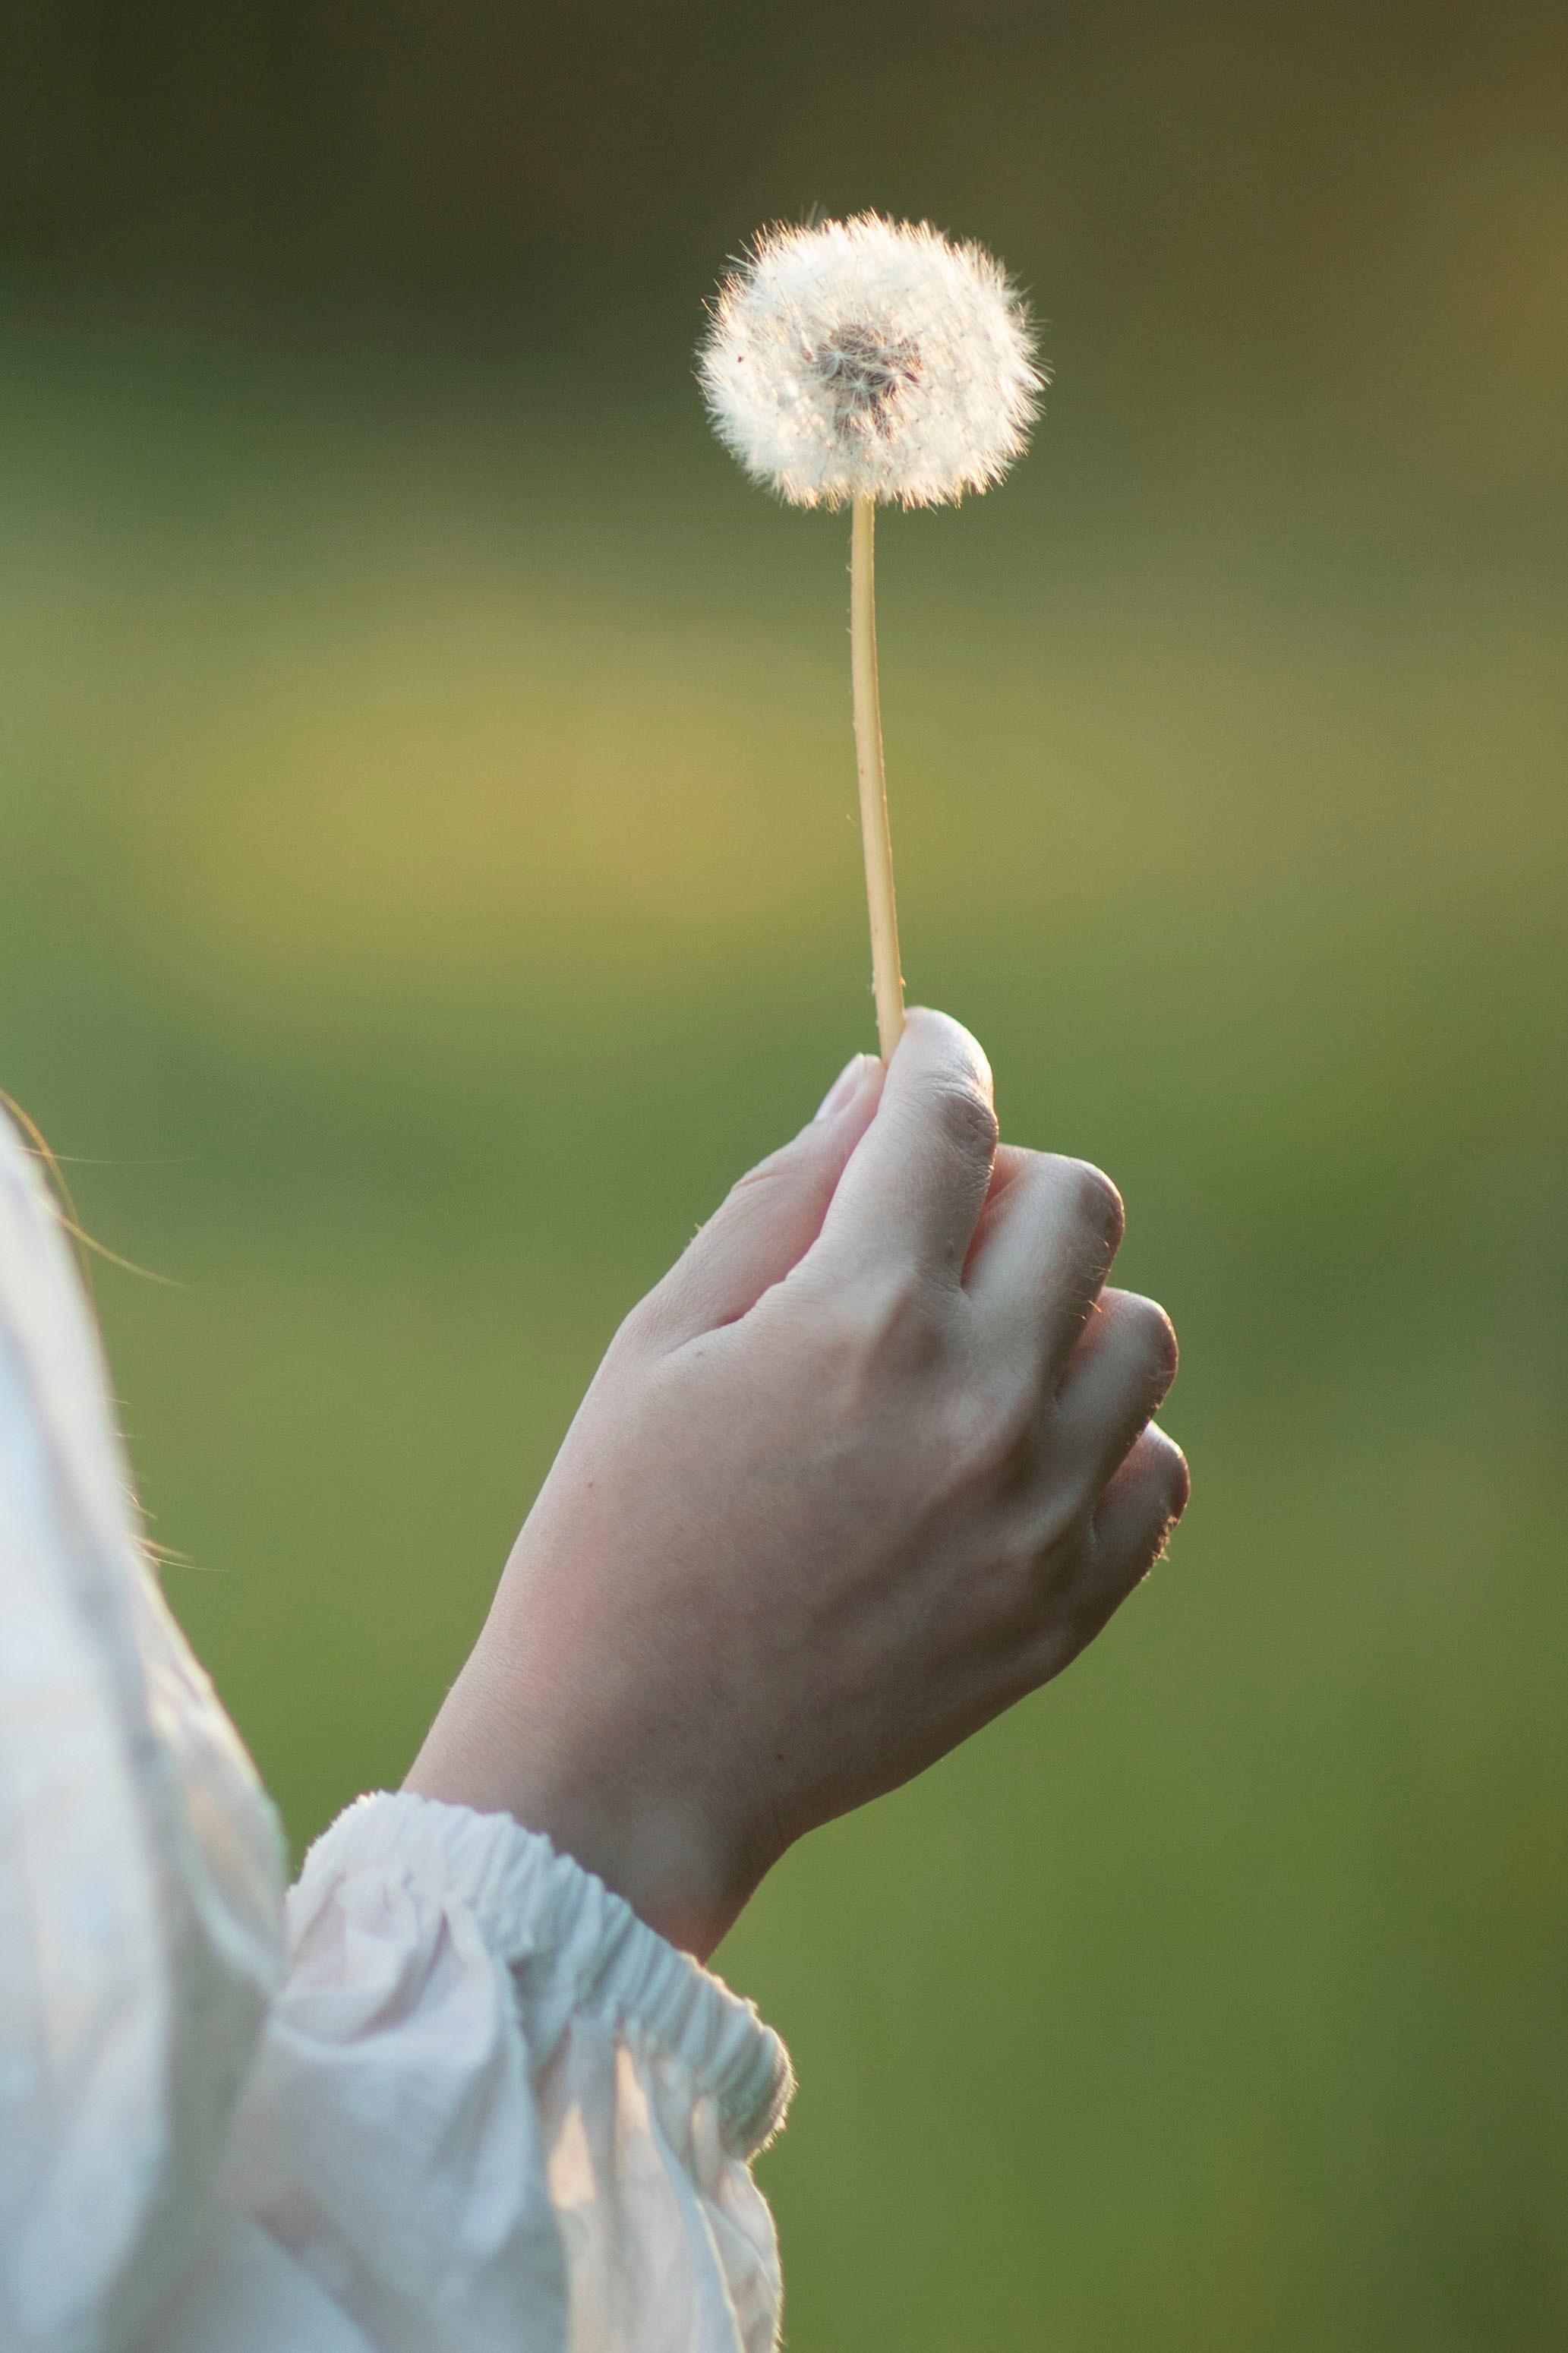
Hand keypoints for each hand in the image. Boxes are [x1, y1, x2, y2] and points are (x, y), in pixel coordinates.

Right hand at [405, 1010, 1187, 1957]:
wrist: (632, 1759)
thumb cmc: (614, 1532)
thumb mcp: (663, 1342)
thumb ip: (781, 1197)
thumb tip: (873, 1084)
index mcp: (860, 1320)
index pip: (951, 1122)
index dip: (940, 1058)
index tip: (930, 1050)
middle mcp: (976, 1405)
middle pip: (1078, 1204)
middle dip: (1006, 1180)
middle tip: (932, 1225)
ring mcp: (1036, 1516)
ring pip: (1140, 1332)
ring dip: (1064, 1309)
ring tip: (969, 1353)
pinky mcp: (1064, 1609)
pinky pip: (1154, 1468)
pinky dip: (1100, 1437)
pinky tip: (1006, 1455)